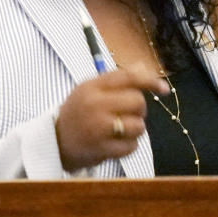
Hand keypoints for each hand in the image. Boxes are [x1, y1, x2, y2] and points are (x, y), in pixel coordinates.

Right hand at [54, 67, 168, 170]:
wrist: (53, 142)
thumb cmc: (78, 112)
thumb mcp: (90, 89)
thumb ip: (116, 78)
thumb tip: (143, 67)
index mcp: (92, 87)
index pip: (128, 77)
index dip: (150, 81)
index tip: (164, 89)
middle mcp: (95, 105)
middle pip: (137, 101)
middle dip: (139, 110)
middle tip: (129, 114)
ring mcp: (98, 128)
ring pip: (138, 125)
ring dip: (135, 128)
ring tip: (122, 129)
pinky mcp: (101, 149)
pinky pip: (132, 146)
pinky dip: (129, 145)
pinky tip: (116, 143)